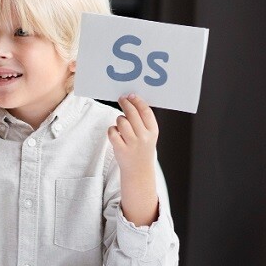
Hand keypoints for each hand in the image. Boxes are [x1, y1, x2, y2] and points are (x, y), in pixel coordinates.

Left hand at [109, 94, 159, 224]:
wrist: (139, 171)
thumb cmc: (142, 149)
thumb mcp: (149, 135)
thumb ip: (143, 121)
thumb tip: (132, 101)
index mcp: (153, 131)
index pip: (146, 111)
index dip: (137, 101)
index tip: (131, 95)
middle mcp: (144, 137)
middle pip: (132, 113)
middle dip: (125, 103)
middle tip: (121, 99)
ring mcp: (132, 143)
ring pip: (121, 121)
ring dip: (119, 119)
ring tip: (121, 123)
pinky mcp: (121, 149)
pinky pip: (112, 132)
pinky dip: (112, 130)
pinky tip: (115, 133)